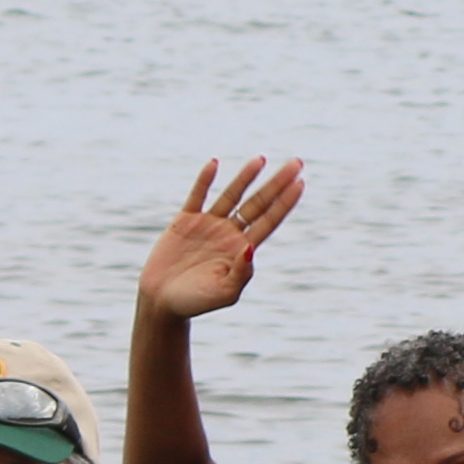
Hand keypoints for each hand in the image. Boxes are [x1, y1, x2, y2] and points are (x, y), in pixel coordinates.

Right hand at [137, 156, 307, 322]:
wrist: (162, 302)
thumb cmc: (196, 303)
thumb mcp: (225, 292)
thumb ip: (242, 272)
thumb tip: (250, 247)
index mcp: (243, 250)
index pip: (269, 221)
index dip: (285, 202)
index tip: (300, 183)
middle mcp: (230, 233)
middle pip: (258, 203)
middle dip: (277, 183)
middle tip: (297, 162)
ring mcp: (208, 225)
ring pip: (232, 195)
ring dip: (246, 176)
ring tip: (262, 159)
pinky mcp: (185, 221)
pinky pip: (198, 195)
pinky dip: (205, 180)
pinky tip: (215, 163)